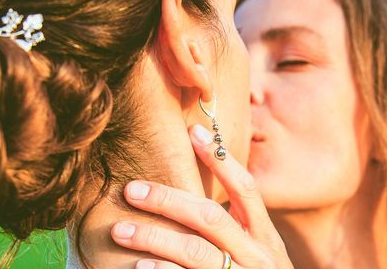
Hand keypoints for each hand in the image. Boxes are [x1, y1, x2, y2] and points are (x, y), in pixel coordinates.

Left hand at [110, 124, 292, 268]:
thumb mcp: (258, 250)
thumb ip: (236, 223)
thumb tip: (191, 189)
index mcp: (265, 236)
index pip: (245, 189)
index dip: (221, 159)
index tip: (193, 131)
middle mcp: (257, 255)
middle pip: (211, 218)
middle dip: (168, 200)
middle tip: (131, 189)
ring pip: (196, 253)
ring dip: (155, 238)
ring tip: (121, 230)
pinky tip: (139, 268)